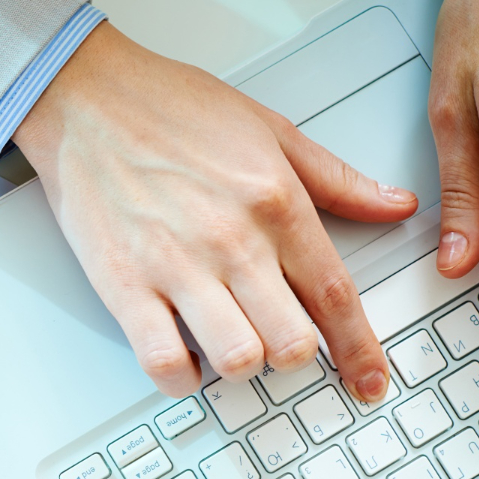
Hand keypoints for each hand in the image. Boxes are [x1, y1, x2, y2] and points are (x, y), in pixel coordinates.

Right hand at [13, 22, 418, 401]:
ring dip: (241, 364)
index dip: (360, 350)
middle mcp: (231, 239)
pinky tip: (183, 358)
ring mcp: (176, 266)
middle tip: (279, 340)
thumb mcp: (269, 130)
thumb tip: (393, 206)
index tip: (369, 381)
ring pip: (237, 360)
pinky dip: (180, 377)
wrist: (85, 96)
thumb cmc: (168, 108)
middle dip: (295, 355)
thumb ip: (336, 178)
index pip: (335, 295)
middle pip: (292, 342)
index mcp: (274, 201)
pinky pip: (163, 362)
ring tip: (229, 341)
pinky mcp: (124, 286)